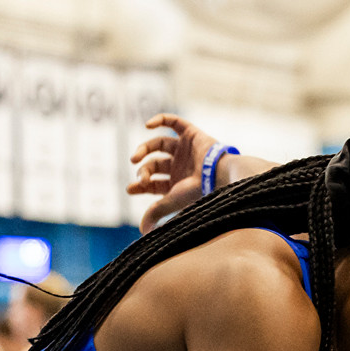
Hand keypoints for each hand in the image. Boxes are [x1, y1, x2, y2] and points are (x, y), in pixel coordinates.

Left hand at [127, 114, 219, 232]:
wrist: (219, 174)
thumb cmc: (199, 191)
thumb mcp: (173, 201)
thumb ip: (155, 212)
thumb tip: (143, 230)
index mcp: (178, 183)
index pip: (154, 183)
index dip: (140, 185)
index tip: (130, 189)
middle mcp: (181, 166)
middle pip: (154, 164)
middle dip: (143, 170)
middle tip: (140, 176)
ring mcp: (186, 149)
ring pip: (159, 144)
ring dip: (144, 148)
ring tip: (135, 157)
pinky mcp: (191, 134)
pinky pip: (174, 122)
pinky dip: (161, 119)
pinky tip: (147, 125)